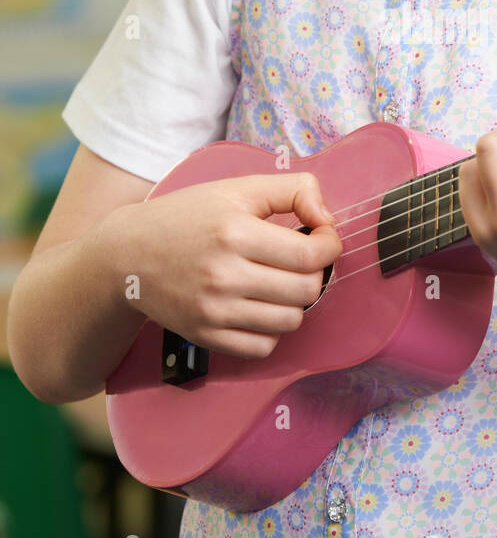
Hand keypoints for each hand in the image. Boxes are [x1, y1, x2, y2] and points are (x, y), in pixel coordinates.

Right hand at [101, 173, 341, 358]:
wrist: (126, 256)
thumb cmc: (186, 218)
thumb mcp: (236, 190)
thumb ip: (292, 190)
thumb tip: (327, 217)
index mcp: (235, 233)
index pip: (310, 256)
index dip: (329, 245)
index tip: (322, 238)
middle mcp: (224, 275)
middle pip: (306, 290)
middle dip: (315, 273)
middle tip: (299, 259)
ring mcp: (214, 311)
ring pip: (290, 321)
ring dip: (294, 302)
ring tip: (278, 282)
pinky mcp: (205, 335)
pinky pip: (262, 347)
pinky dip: (271, 330)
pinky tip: (260, 306)